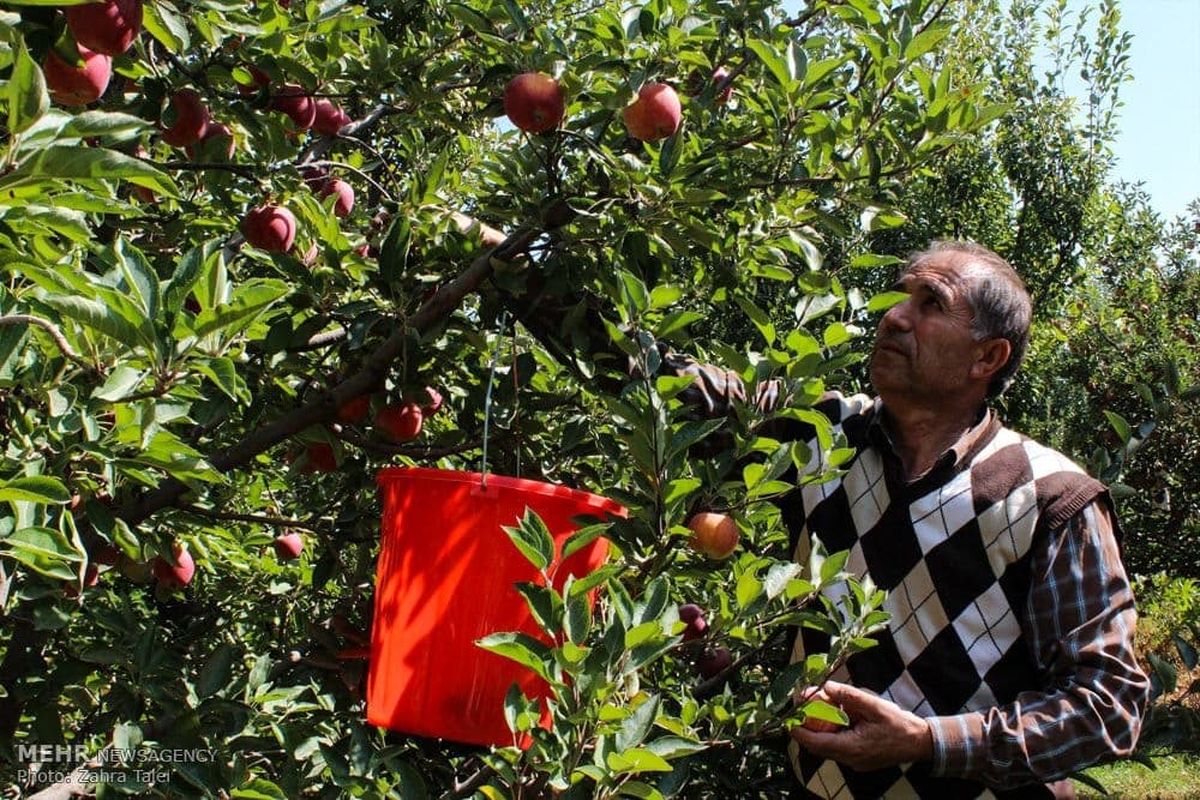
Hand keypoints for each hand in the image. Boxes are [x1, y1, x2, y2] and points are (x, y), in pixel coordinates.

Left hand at [789, 681, 932, 770]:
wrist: (921, 743)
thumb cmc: (900, 724)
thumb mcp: (874, 705)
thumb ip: (849, 696)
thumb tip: (827, 686)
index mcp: (852, 749)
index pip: (815, 743)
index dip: (798, 730)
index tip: (787, 717)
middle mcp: (850, 759)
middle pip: (817, 746)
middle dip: (806, 726)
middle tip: (800, 705)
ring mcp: (854, 761)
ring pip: (827, 746)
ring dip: (819, 728)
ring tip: (816, 705)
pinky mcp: (859, 758)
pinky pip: (837, 746)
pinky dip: (831, 732)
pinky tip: (834, 715)